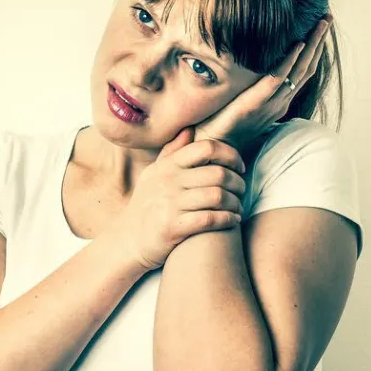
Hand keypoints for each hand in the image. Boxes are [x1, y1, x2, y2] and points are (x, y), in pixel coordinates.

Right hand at [102, 127, 247, 271]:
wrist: (127, 241)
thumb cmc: (146, 206)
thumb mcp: (153, 175)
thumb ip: (172, 152)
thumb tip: (189, 128)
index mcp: (167, 166)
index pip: (206, 148)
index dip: (230, 155)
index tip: (239, 167)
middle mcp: (168, 182)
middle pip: (218, 173)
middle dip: (238, 182)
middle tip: (243, 190)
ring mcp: (169, 204)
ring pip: (217, 196)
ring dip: (235, 202)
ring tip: (239, 207)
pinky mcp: (172, 227)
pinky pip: (210, 219)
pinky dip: (228, 219)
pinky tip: (233, 220)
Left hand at [192, 15, 332, 154]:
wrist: (209, 149)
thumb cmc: (221, 125)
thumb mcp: (241, 100)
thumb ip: (250, 84)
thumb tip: (249, 59)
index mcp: (278, 101)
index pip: (303, 71)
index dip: (314, 48)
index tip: (320, 25)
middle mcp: (279, 102)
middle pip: (307, 67)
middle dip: (318, 41)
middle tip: (327, 16)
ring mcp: (269, 104)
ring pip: (299, 71)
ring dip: (311, 45)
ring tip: (320, 23)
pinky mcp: (254, 105)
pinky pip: (275, 80)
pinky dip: (288, 62)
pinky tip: (297, 44)